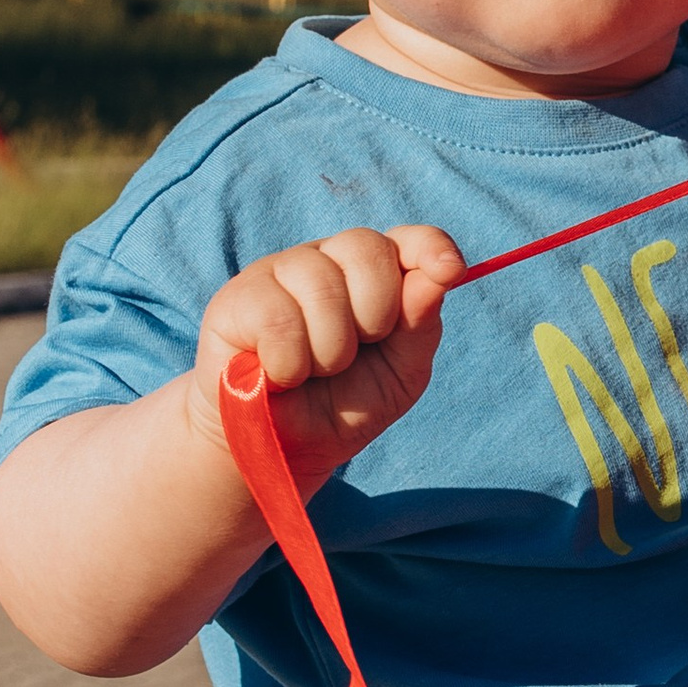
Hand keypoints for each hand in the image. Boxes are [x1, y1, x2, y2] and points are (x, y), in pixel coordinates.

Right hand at [189, 223, 464, 491]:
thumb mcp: (400, 374)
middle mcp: (329, 260)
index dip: (430, 248)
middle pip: (367, 249)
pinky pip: (279, 318)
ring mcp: (280, 271)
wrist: (280, 447)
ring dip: (329, 352)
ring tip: (312, 371)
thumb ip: (421, 325)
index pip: (410, 239)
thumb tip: (441, 275)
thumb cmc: (343, 405)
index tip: (449, 272)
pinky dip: (289, 364)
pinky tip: (278, 375)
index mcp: (375, 274)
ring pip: (323, 286)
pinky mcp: (238, 297)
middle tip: (352, 356)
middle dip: (374, 316)